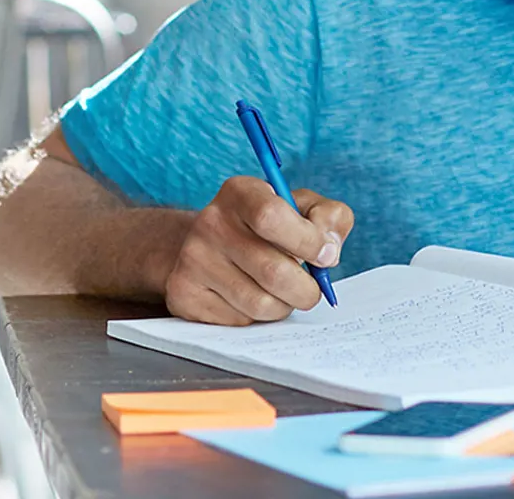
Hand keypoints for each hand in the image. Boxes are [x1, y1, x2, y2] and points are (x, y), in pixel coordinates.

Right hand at [163, 177, 354, 324]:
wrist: (211, 246)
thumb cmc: (268, 227)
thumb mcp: (302, 207)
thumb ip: (329, 217)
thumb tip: (329, 249)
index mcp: (240, 192)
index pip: (272, 216)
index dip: (308, 241)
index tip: (326, 256)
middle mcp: (210, 222)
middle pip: (273, 271)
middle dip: (306, 289)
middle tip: (310, 288)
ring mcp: (193, 260)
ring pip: (260, 304)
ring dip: (284, 305)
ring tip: (280, 292)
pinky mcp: (184, 294)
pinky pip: (239, 321)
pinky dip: (257, 318)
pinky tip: (251, 297)